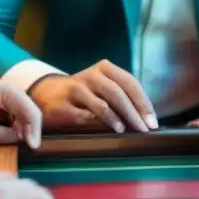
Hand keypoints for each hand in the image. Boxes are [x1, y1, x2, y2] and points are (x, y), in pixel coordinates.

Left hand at [0, 80, 43, 153]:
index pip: (29, 111)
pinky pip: (20, 121)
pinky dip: (19, 132)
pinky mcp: (9, 108)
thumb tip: (22, 139)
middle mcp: (13, 92)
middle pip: (32, 113)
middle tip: (28, 149)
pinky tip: (13, 141)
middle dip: (30, 131)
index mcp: (6, 92)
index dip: (33, 130)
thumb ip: (2, 136)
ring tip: (19, 146)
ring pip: (28, 118)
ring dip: (25, 132)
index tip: (32, 147)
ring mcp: (12, 100)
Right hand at [29, 60, 156, 133]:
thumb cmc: (84, 93)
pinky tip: (109, 130)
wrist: (45, 93)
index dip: (143, 102)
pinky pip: (85, 116)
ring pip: (103, 103)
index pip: (130, 83)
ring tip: (128, 130)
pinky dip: (100, 124)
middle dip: (134, 113)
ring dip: (119, 118)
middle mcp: (91, 75)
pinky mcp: (62, 105)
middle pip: (118, 93)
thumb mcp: (102, 86)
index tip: (152, 121)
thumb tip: (147, 117)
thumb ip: (122, 96)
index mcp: (105, 68)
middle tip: (144, 129)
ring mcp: (75, 88)